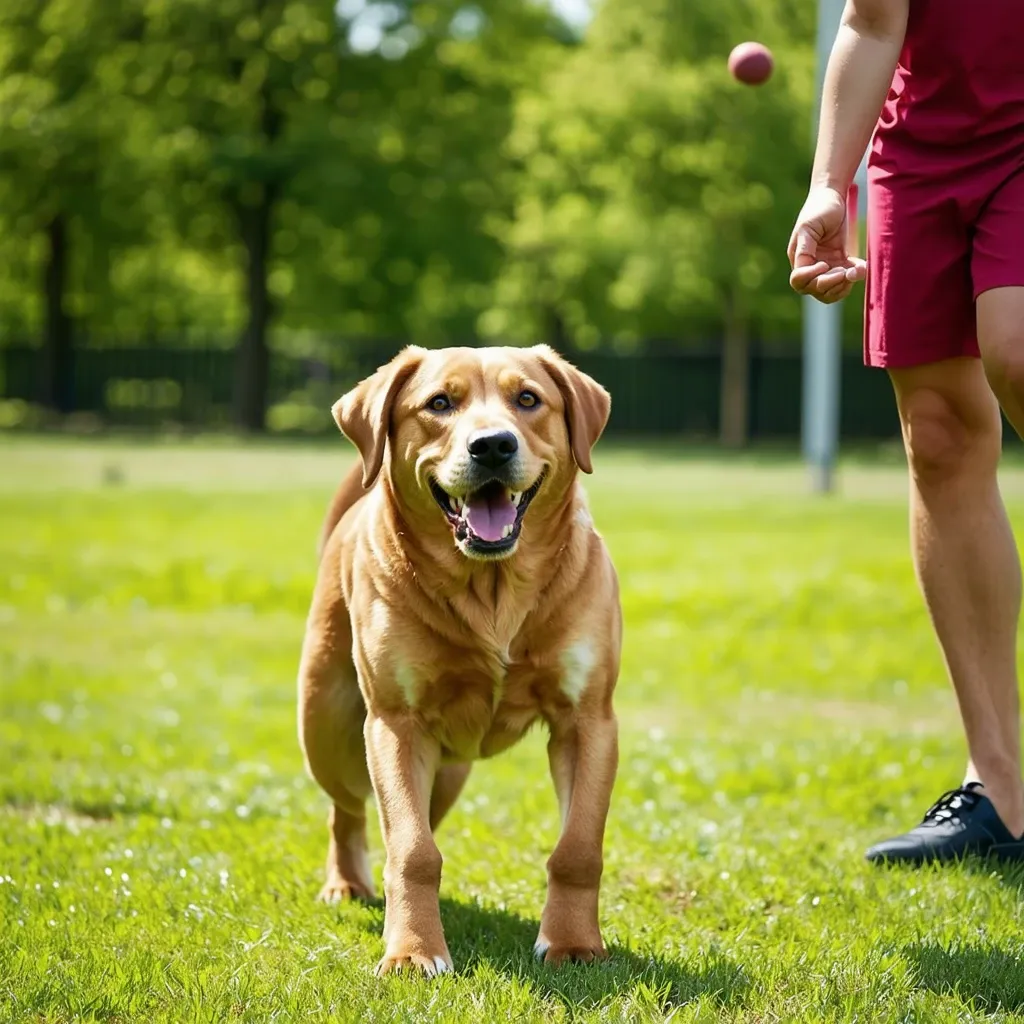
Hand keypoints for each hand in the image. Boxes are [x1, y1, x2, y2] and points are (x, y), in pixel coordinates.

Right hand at [787, 185, 866, 303]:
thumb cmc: (820, 207)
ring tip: (855, 271)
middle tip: (844, 270)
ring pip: (829, 292)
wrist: (835, 195)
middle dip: (830, 283)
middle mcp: (809, 265)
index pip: (799, 280)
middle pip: (814, 290)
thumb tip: (805, 267)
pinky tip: (862, 266)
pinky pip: (845, 281)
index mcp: (798, 257)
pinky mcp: (839, 262)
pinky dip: (854, 277)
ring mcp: (825, 266)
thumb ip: (805, 248)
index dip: (812, 278)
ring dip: (843, 286)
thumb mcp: (809, 227)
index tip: (825, 263)